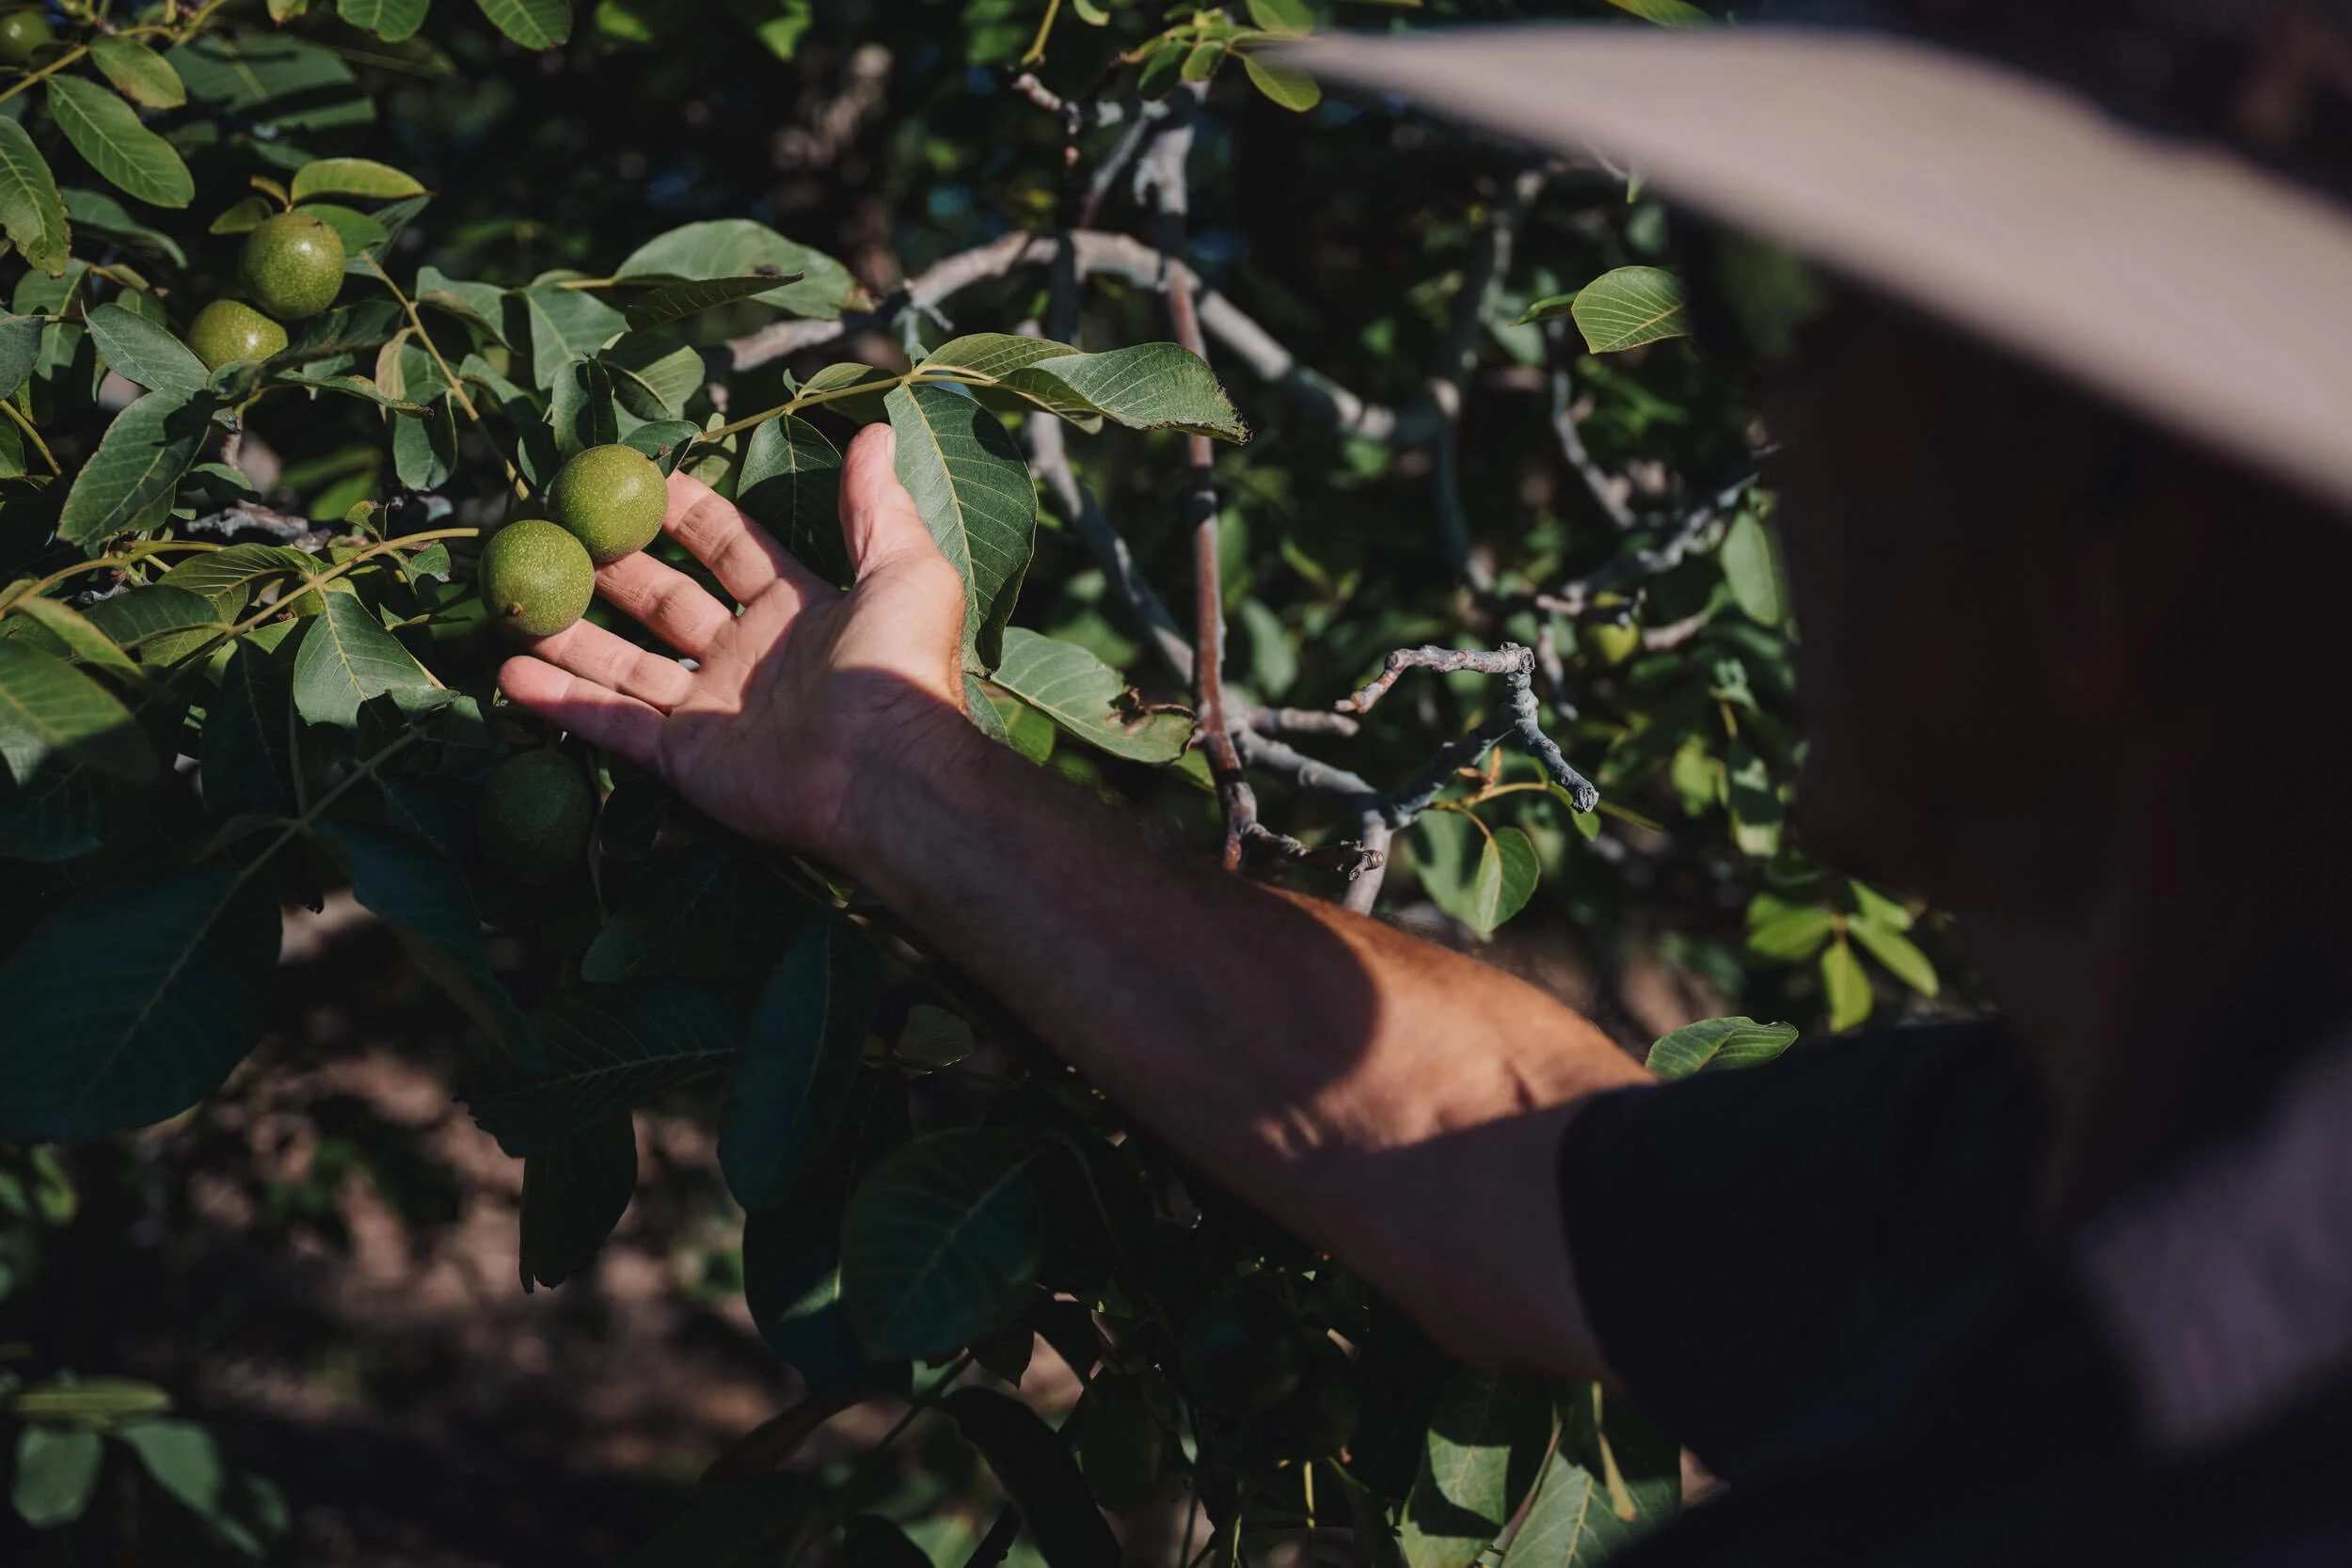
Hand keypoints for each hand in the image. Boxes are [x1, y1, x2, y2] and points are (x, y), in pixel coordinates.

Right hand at [497, 423, 970, 867]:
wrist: (887, 772)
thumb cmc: (898, 666)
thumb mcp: (903, 568)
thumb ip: (876, 506)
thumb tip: (874, 432)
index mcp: (798, 608)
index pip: (731, 548)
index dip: (687, 513)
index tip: (635, 478)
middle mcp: (750, 657)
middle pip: (666, 601)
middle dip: (614, 567)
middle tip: (557, 531)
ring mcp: (714, 709)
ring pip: (626, 663)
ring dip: (572, 632)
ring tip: (518, 597)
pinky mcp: (686, 758)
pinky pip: (612, 724)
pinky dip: (562, 702)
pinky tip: (510, 672)